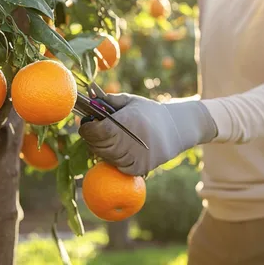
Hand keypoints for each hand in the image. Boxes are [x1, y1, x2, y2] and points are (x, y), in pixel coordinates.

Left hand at [78, 93, 217, 175]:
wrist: (176, 129)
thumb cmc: (149, 112)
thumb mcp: (131, 101)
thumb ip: (109, 100)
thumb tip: (89, 95)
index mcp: (128, 121)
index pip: (96, 131)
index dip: (87, 129)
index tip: (87, 124)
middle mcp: (131, 141)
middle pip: (98, 145)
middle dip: (92, 138)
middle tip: (95, 131)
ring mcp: (136, 157)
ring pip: (106, 157)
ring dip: (102, 149)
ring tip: (110, 138)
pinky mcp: (140, 168)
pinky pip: (117, 166)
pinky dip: (114, 159)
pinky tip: (120, 149)